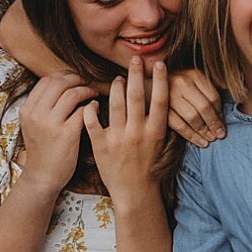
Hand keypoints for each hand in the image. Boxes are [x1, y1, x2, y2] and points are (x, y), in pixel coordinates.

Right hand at [17, 73, 97, 196]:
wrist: (42, 177)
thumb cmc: (42, 151)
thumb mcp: (33, 126)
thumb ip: (41, 107)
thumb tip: (60, 85)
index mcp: (27, 110)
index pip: (46, 81)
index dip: (63, 75)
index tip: (74, 78)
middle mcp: (37, 114)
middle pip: (59, 82)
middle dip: (77, 79)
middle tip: (87, 83)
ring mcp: (51, 124)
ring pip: (72, 93)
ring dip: (86, 90)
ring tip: (93, 93)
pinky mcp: (66, 134)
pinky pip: (82, 111)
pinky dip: (91, 106)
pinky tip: (95, 107)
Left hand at [83, 57, 170, 201]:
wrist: (134, 192)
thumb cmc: (148, 166)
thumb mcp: (158, 143)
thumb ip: (157, 120)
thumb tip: (158, 94)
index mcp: (154, 133)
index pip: (159, 101)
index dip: (160, 80)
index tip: (159, 63)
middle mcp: (137, 134)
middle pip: (136, 97)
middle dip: (136, 74)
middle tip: (135, 58)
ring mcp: (118, 139)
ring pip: (115, 105)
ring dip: (116, 87)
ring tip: (118, 79)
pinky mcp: (101, 146)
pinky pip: (93, 122)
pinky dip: (91, 109)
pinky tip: (93, 101)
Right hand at [166, 67, 226, 146]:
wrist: (147, 86)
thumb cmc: (175, 87)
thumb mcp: (192, 82)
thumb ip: (206, 91)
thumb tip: (222, 113)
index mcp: (194, 75)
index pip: (213, 97)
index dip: (220, 114)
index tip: (223, 126)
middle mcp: (183, 82)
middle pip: (204, 107)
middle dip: (214, 124)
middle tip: (220, 136)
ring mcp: (170, 94)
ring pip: (193, 117)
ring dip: (203, 131)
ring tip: (210, 140)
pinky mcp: (161, 108)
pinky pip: (179, 125)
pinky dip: (191, 136)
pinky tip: (199, 142)